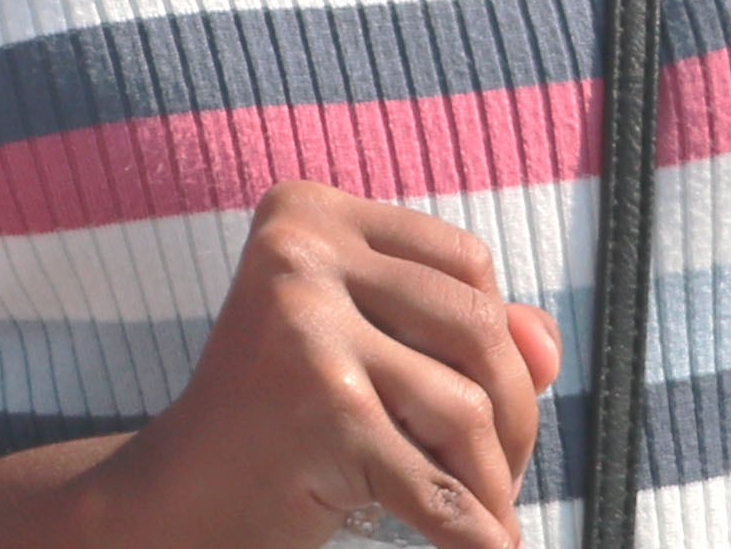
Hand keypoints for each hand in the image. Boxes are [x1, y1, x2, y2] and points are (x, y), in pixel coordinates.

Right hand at [87, 184, 557, 548]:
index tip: (476, 397)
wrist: (184, 493)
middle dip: (514, 416)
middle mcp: (297, 251)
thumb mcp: (371, 351)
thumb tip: (547, 342)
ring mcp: (305, 325)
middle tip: (494, 476)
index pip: (464, 260)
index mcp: (307, 213)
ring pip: (468, 407)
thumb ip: (460, 332)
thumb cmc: (286, 417)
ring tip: (479, 515)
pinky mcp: (322, 407)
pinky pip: (439, 488)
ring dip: (491, 481)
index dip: (495, 338)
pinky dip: (477, 535)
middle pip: (477, 327)